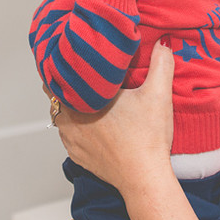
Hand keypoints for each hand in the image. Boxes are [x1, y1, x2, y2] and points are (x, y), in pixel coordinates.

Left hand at [56, 40, 175, 190]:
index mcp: (82, 97)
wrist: (144, 178)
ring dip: (70, 104)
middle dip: (66, 80)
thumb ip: (161, 63)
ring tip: (87, 94)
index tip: (73, 52)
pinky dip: (75, 125)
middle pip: (56, 91)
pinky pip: (68, 133)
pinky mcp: (76, 154)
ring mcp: (70, 138)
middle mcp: (68, 118)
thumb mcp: (158, 94)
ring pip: (60, 113)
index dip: (64, 60)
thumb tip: (163, 41)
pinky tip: (92, 120)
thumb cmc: (148, 138)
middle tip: (83, 71)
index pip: (58, 71)